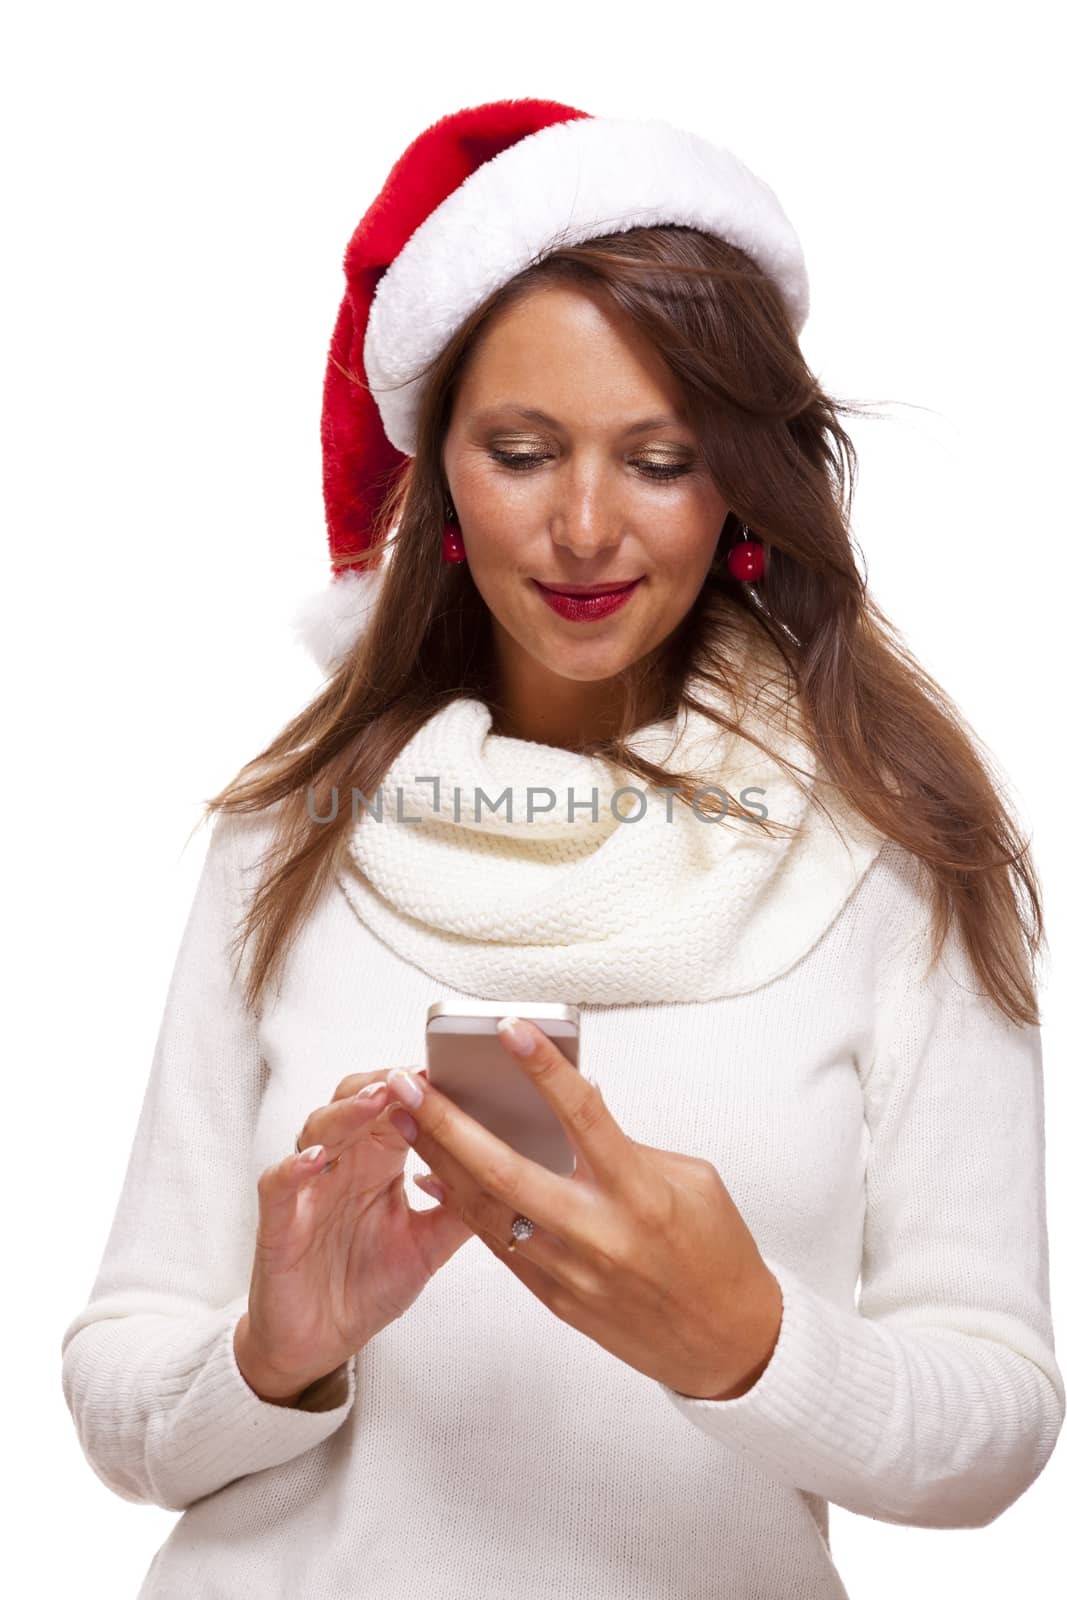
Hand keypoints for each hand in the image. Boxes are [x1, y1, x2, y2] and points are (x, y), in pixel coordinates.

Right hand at [238, 1066, 474, 1401]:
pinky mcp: (278, 1221)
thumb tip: (515, 1176)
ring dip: (347, 1111)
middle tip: (413, 1073)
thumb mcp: (428, 1246)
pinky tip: (315, 1158)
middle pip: (354, 1100)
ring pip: (318, 1128)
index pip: (397, 1107)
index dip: (419, 1087)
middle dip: (382, 1082)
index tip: (451, 1068)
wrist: (317, 1344)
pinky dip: (293, 1165)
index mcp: (379, 1163)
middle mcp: (343, 1164)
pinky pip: (277, 1182)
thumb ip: (462, 1208)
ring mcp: (308, 1188)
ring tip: (376, 1098)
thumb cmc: (365, 1286)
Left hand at [382, 1021, 783, 1399]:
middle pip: (504, 1168)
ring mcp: (570, 1271)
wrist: (727, 1345)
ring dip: (438, 1161)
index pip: (582, 1114)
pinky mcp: (555, 1299)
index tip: (509, 1029)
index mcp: (640, 1191)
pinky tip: (433, 1176)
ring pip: (485, 1209)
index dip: (543, 1067)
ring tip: (404, 1120)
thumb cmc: (717, 1251)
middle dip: (448, 1122)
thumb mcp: (690, 1179)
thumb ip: (629, 1142)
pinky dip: (461, 1205)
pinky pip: (496, 1245)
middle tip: (409, 1084)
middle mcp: (598, 1231)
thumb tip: (582, 1100)